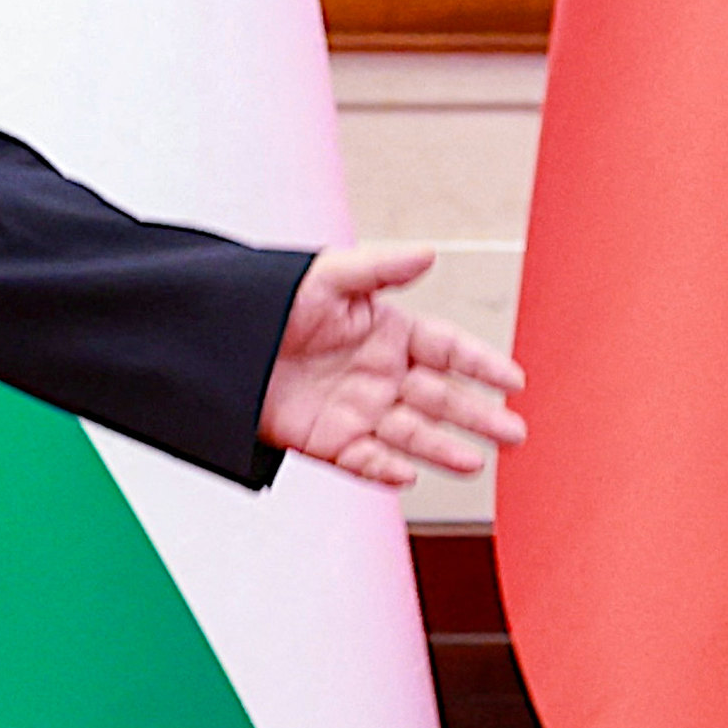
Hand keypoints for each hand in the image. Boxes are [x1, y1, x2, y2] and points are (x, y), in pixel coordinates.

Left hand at [261, 244, 528, 487]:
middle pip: (441, 398)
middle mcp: (382, 375)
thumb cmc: (270, 302)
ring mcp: (358, 410)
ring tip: (473, 462)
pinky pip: (363, 461)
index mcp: (389, 334)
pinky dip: (384, 470)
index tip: (514, 380)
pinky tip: (407, 474)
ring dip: (441, 449)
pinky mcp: (328, 441)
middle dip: (478, 415)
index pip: (448, 349)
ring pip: (410, 435)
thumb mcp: (326, 278)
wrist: (212, 341)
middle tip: (513, 431)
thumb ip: (378, 268)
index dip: (481, 363)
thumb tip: (429, 253)